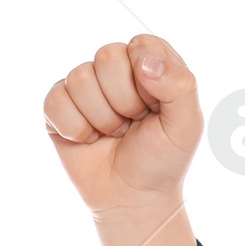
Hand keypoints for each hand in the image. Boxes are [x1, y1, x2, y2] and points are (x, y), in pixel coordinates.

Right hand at [42, 35, 202, 245]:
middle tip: (132, 125)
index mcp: (148, 61)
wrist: (134, 199)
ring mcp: (85, 85)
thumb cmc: (162, 161)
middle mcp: (115, 67)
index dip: (148, 81)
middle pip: (107, 57)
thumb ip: (180, 86)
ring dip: (101, 119)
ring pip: (80, 79)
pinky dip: (75, 129)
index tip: (155, 109)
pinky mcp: (59, 106)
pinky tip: (88, 140)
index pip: (141, 46)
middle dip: (124, 102)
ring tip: (113, 134)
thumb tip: (142, 61)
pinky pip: (56, 101)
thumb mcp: (187, 126)